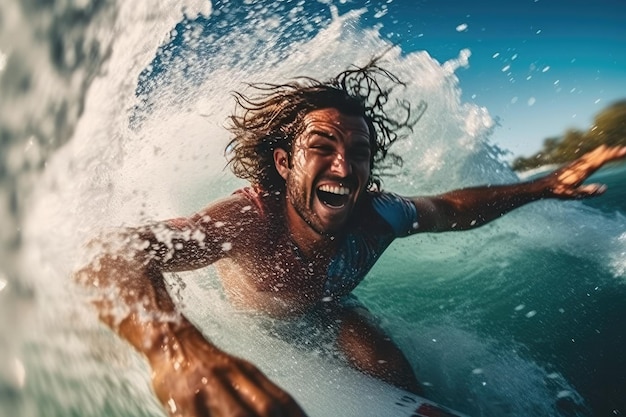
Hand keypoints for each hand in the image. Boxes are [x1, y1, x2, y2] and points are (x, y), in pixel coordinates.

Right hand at [149, 327, 306, 416]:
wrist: (169, 339)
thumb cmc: (207, 364)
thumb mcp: (237, 371)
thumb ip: (257, 392)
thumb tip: (280, 410)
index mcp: (248, 372)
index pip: (281, 400)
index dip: (296, 416)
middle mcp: (232, 377)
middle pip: (265, 407)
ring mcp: (208, 387)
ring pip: (236, 415)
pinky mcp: (184, 399)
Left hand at [541, 145, 625, 198]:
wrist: (544, 185)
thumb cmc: (559, 191)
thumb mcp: (574, 195)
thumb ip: (589, 192)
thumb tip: (604, 188)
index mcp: (585, 170)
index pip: (602, 159)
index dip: (614, 155)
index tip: (624, 151)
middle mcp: (582, 164)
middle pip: (600, 154)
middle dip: (613, 152)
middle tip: (624, 150)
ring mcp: (577, 163)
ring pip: (594, 154)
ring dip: (605, 151)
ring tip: (614, 149)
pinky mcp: (573, 164)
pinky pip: (588, 156)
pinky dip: (597, 153)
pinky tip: (598, 152)